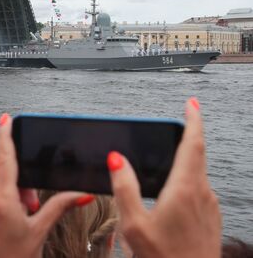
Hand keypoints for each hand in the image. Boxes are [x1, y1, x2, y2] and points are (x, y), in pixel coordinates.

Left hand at [0, 114, 92, 257]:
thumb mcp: (40, 231)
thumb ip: (59, 206)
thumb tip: (81, 193)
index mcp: (2, 199)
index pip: (5, 158)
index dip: (6, 135)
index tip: (6, 119)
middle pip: (5, 174)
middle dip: (22, 183)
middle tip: (32, 205)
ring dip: (15, 194)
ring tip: (24, 218)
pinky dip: (6, 202)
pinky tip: (14, 222)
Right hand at [108, 98, 220, 257]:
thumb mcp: (133, 223)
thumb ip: (124, 187)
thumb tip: (116, 158)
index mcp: (184, 189)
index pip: (193, 144)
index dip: (193, 120)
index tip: (192, 104)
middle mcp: (202, 194)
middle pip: (198, 154)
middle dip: (190, 133)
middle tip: (184, 118)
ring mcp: (210, 207)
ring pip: (199, 172)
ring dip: (189, 157)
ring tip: (172, 152)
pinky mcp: (211, 218)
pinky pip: (200, 188)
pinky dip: (189, 176)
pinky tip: (174, 187)